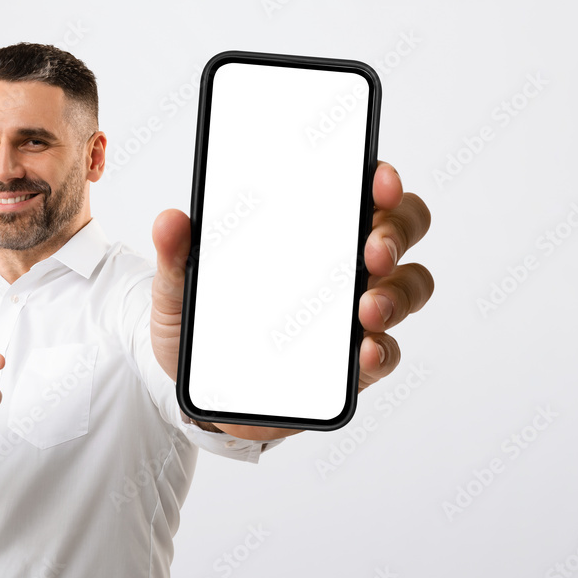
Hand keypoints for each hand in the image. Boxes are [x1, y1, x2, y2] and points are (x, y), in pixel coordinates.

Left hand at [150, 160, 433, 441]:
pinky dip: (384, 349)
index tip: (377, 181)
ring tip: (368, 307)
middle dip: (395, 233)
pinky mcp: (354, 367)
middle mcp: (342, 267)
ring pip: (408, 287)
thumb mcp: (178, 293)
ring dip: (397, 292)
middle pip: (399, 231)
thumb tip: (169, 220)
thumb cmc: (202, 333)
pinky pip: (387, 353)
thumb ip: (174, 258)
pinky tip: (366, 348)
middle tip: (372, 250)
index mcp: (307, 235)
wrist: (200, 397)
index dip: (380, 180)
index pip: (360, 192)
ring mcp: (354, 316)